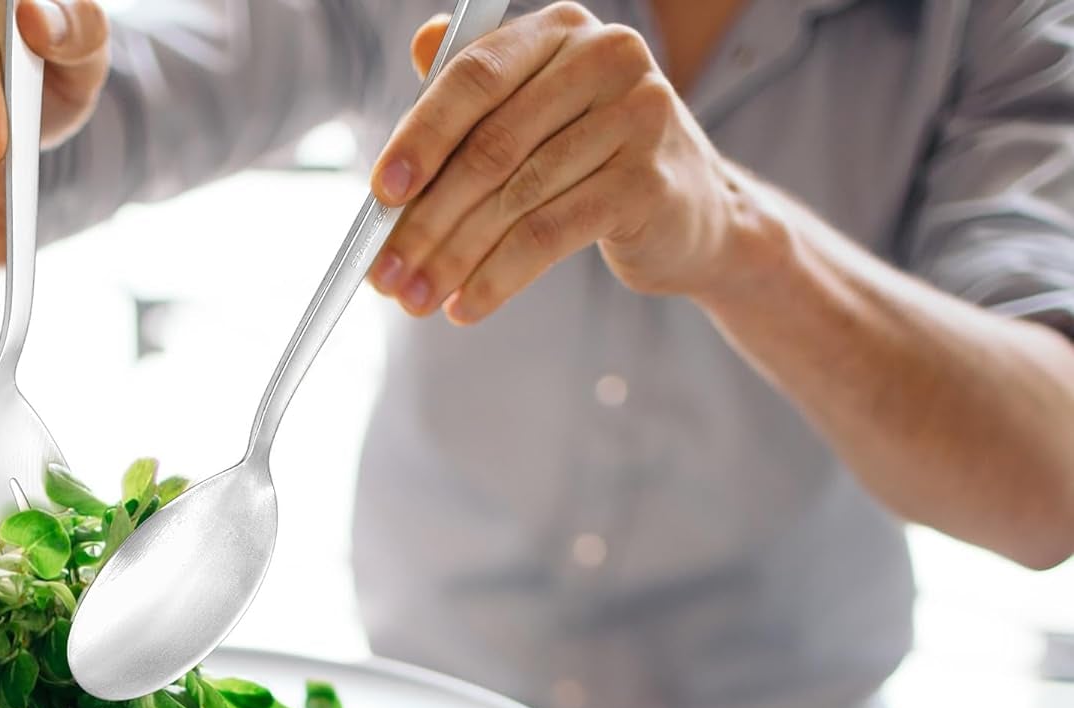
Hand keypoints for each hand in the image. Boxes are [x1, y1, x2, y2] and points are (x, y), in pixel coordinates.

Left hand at [368, 4, 753, 323]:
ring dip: (454, 259)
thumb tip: (419, 49)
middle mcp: (605, 59)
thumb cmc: (599, 165)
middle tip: (386, 274)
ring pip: (515, 200)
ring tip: (418, 300)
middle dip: (427, 221)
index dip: (421, 138)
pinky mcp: (647, 182)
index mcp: (562, 31)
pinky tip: (467, 306)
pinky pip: (549, 237)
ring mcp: (636, 117)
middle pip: (490, 148)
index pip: (474, 76)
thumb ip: (483, 92)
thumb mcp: (540, 118)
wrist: (696, 218)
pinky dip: (498, 278)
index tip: (380, 196)